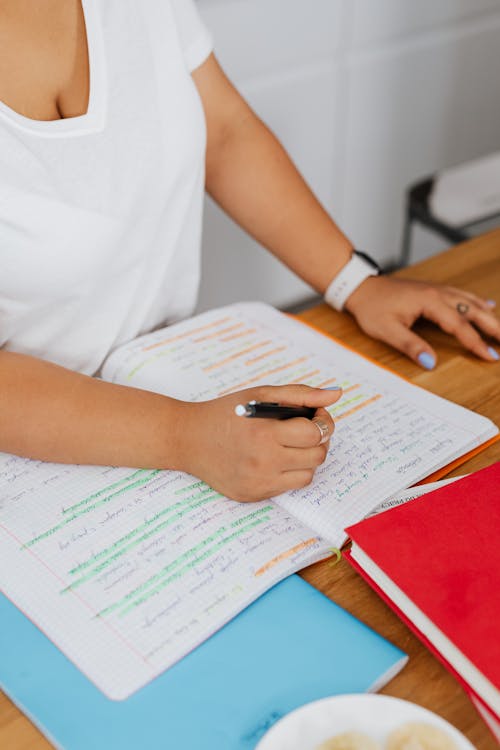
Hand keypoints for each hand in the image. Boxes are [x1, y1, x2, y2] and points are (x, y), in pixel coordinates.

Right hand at [178, 384, 341, 501]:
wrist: (187, 439)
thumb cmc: (226, 413)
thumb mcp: (261, 395)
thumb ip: (301, 394)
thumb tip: (336, 394)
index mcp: (265, 433)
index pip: (315, 433)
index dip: (321, 421)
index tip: (314, 415)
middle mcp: (262, 461)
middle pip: (317, 456)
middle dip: (317, 440)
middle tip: (303, 429)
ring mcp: (258, 482)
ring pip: (308, 475)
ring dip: (305, 459)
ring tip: (288, 445)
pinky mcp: (253, 496)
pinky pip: (288, 487)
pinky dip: (287, 472)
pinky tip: (272, 458)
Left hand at [344, 276, 499, 367]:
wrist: (361, 287)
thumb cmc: (372, 307)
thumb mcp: (386, 330)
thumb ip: (410, 345)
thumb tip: (431, 362)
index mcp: (429, 301)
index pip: (459, 324)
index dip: (475, 342)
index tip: (490, 356)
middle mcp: (437, 292)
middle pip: (473, 309)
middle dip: (493, 327)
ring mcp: (437, 289)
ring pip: (471, 301)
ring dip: (489, 315)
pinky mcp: (433, 290)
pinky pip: (462, 296)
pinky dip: (477, 302)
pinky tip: (488, 306)